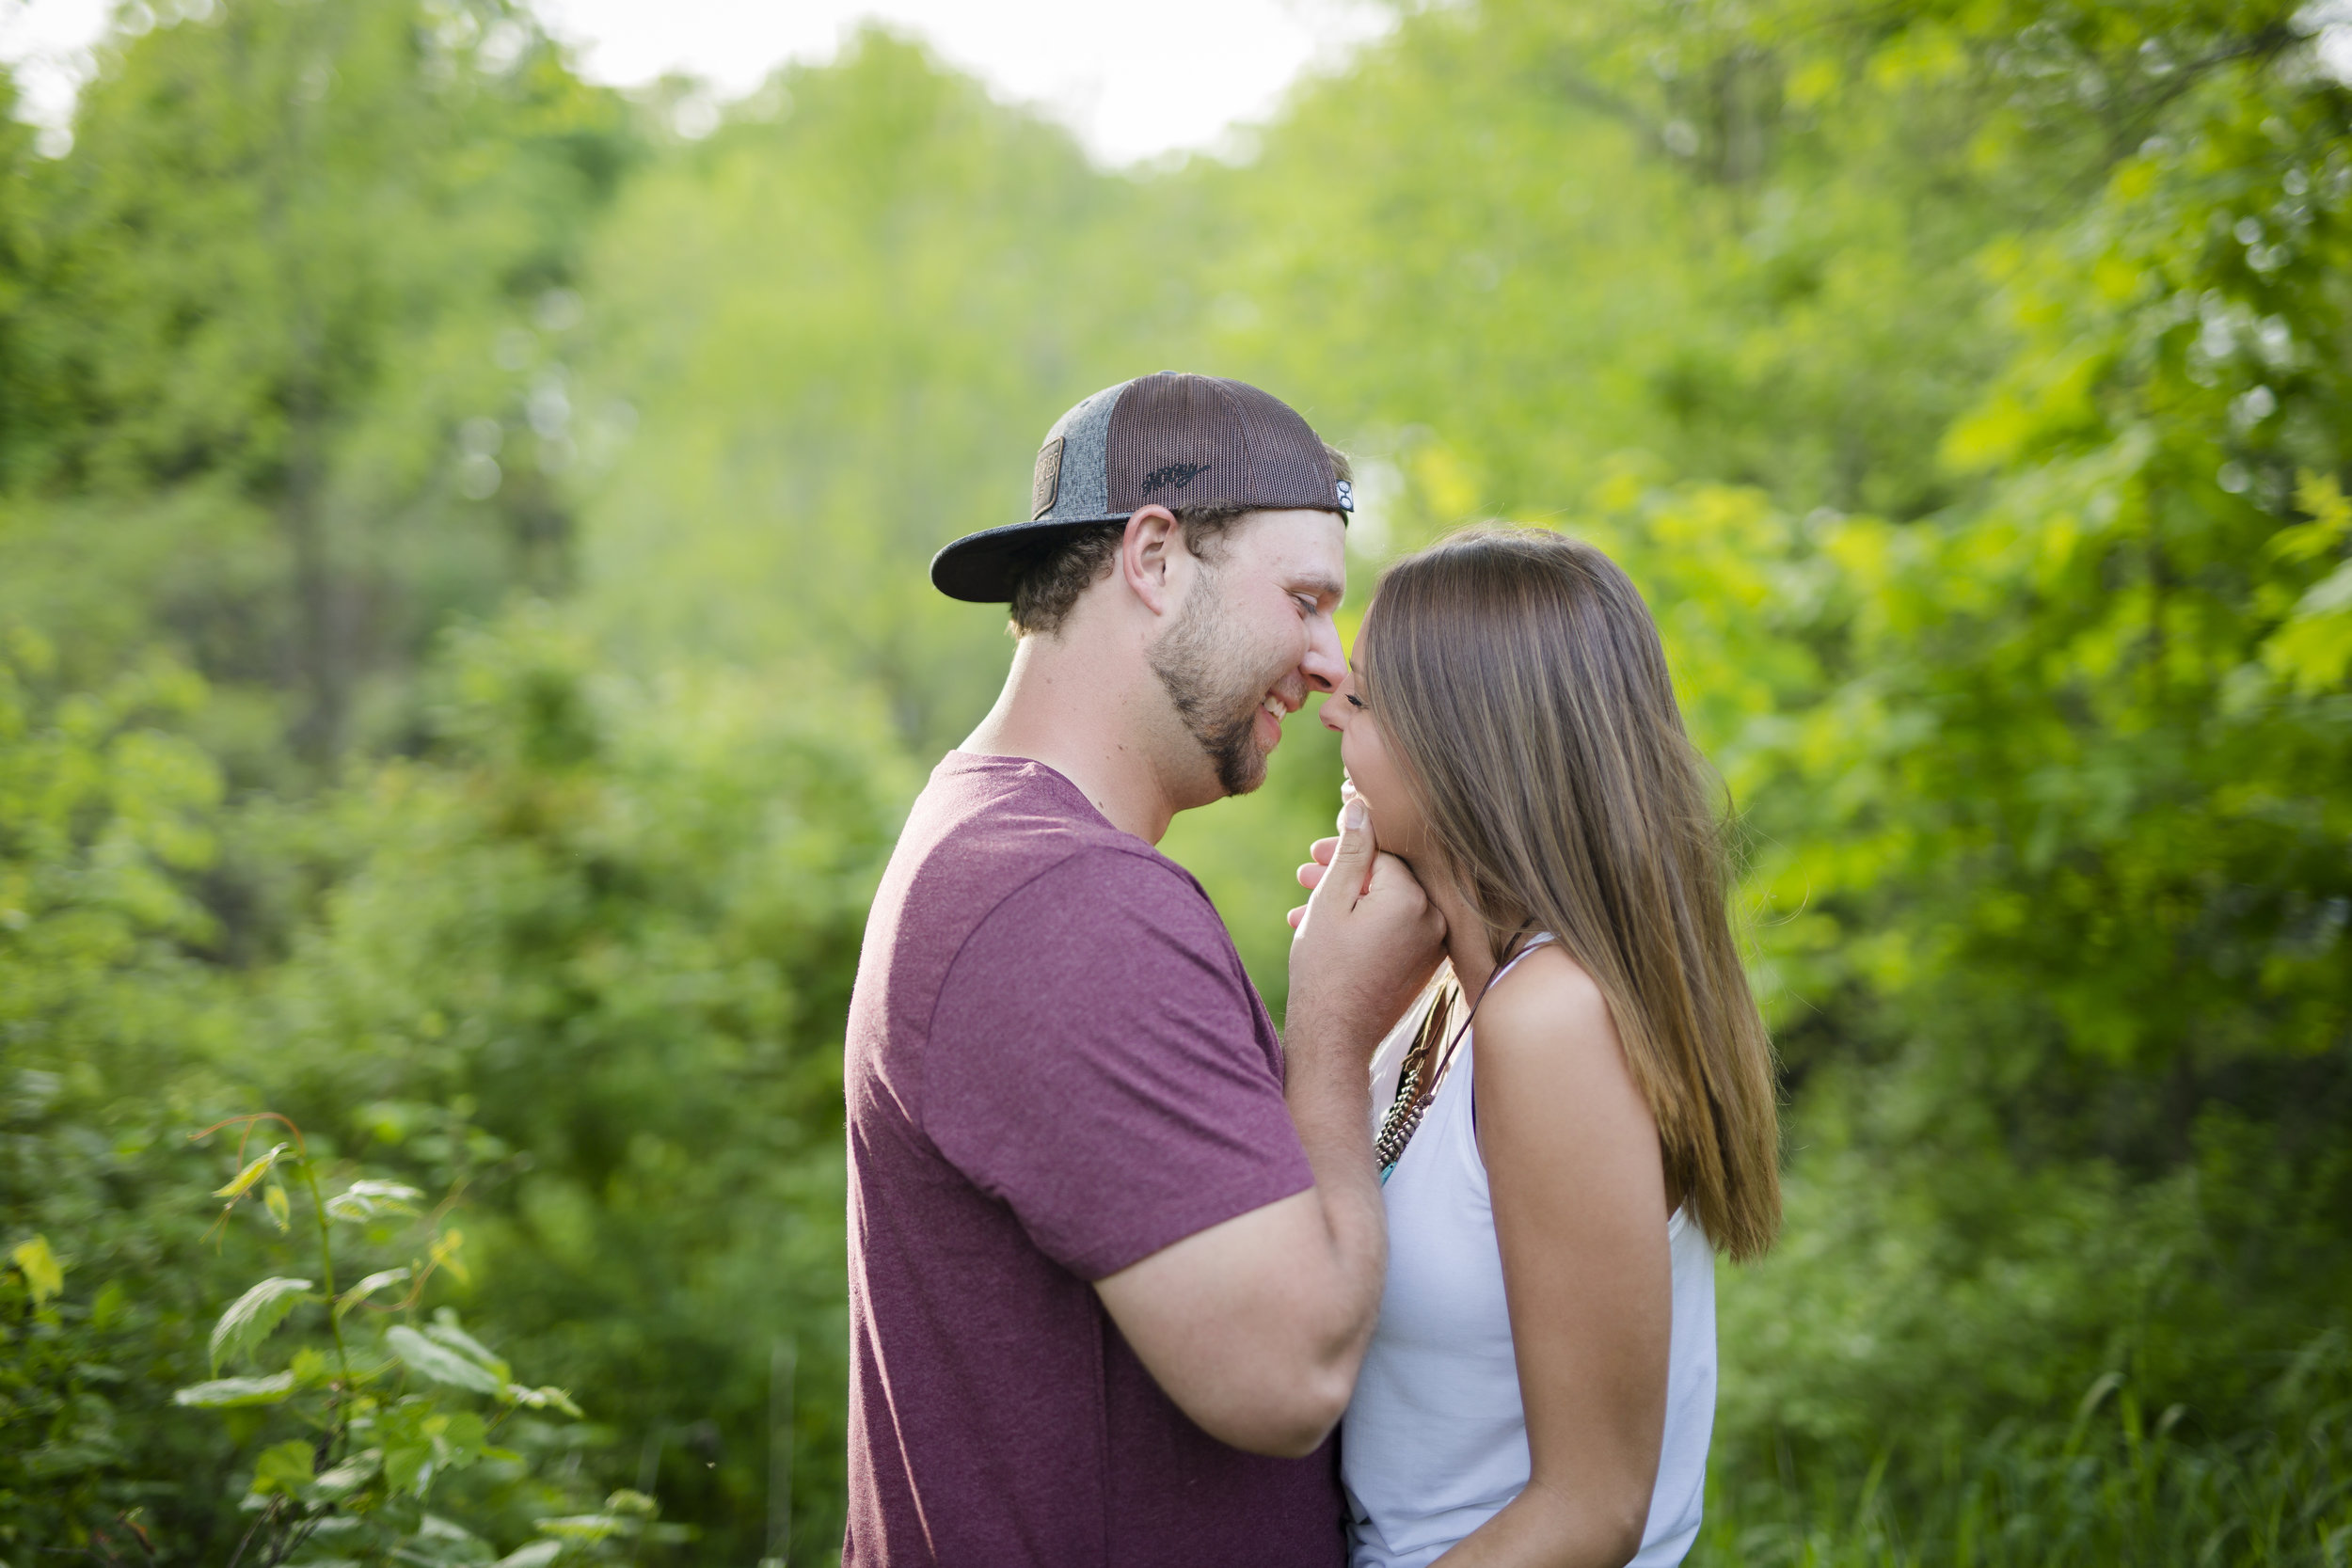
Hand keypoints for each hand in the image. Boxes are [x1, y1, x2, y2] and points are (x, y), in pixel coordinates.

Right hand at [1285, 797, 1446, 1072]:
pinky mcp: (1426, 961)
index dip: (1345, 848)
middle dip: (1344, 872)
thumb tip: (1361, 805)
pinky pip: (1396, 927)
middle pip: (1387, 875)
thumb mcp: (1330, 902)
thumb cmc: (1324, 971)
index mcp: (1412, 897)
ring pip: (1388, 901)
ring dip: (1349, 898)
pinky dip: (1366, 922)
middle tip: (1304, 873)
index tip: (1314, 853)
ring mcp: (1434, 942)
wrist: (1335, 1039)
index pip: (1382, 851)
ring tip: (1305, 904)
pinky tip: (1328, 928)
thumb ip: (1350, 850)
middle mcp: (1434, 917)